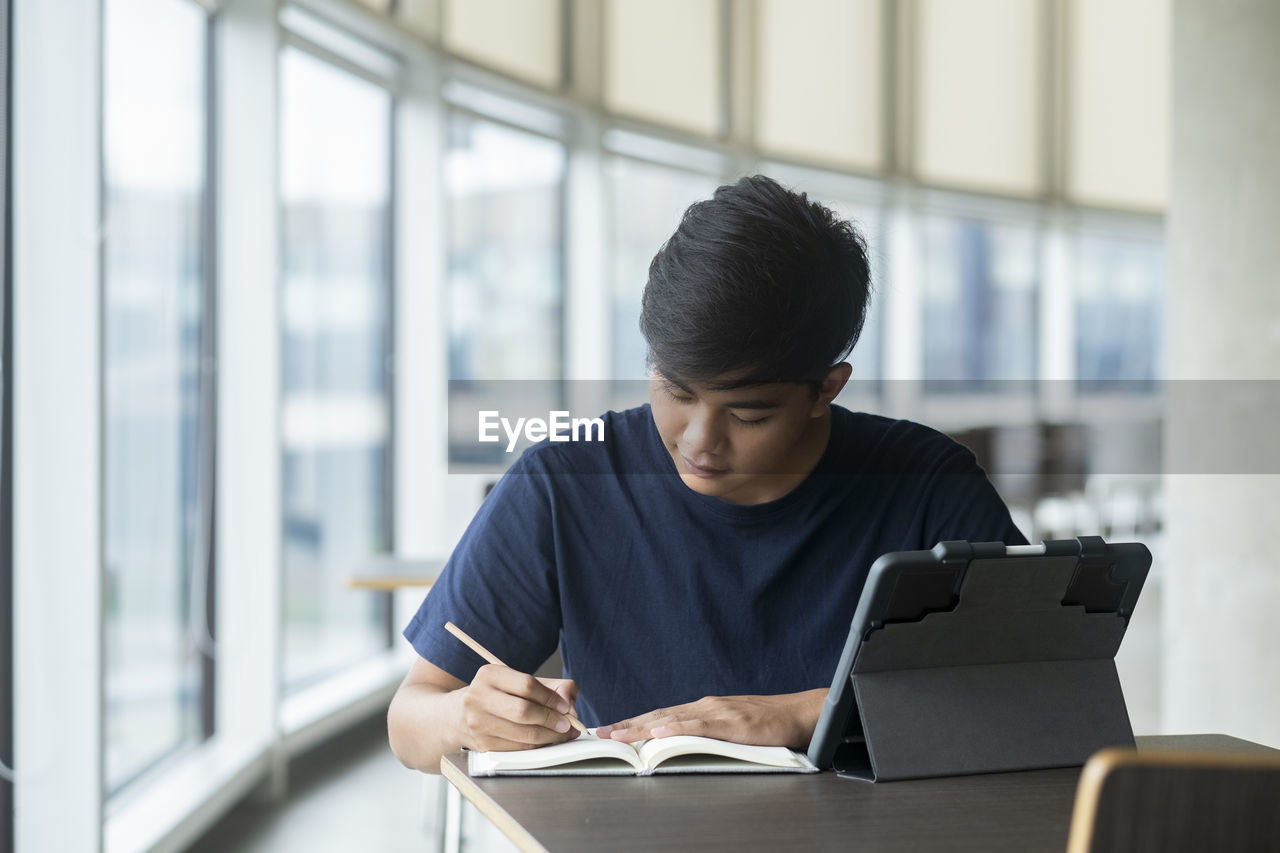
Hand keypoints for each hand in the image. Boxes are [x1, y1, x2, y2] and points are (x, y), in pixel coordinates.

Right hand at [460, 665, 580, 751]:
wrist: (458, 716)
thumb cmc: (498, 697)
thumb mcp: (518, 682)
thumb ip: (550, 687)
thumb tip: (569, 703)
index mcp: (489, 675)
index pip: (526, 685)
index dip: (550, 698)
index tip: (565, 706)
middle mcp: (478, 697)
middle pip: (524, 712)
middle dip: (551, 720)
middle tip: (567, 724)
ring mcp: (477, 723)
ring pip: (523, 734)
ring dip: (549, 736)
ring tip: (562, 733)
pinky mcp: (482, 745)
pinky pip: (518, 749)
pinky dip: (537, 746)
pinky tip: (546, 740)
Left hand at [595, 689, 826, 749]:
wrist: (800, 714)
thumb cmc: (767, 724)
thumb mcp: (730, 729)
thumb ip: (706, 734)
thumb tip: (678, 745)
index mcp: (704, 709)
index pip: (660, 716)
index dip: (633, 723)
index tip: (610, 730)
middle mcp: (705, 706)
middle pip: (659, 715)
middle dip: (628, 725)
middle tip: (600, 733)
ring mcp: (718, 712)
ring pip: (672, 719)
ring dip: (642, 727)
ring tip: (619, 734)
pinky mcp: (732, 722)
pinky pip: (699, 726)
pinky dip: (677, 728)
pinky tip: (660, 732)